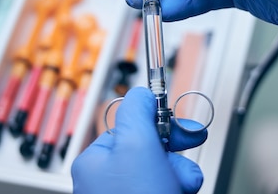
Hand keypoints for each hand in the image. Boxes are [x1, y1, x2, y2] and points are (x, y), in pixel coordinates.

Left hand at [71, 87, 206, 193]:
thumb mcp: (136, 144)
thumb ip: (138, 110)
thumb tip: (142, 93)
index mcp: (96, 161)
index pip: (132, 127)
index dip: (160, 126)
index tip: (181, 127)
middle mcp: (108, 181)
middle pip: (152, 150)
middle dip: (173, 158)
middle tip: (179, 171)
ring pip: (166, 172)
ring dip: (180, 177)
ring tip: (177, 190)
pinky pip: (169, 188)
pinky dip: (179, 191)